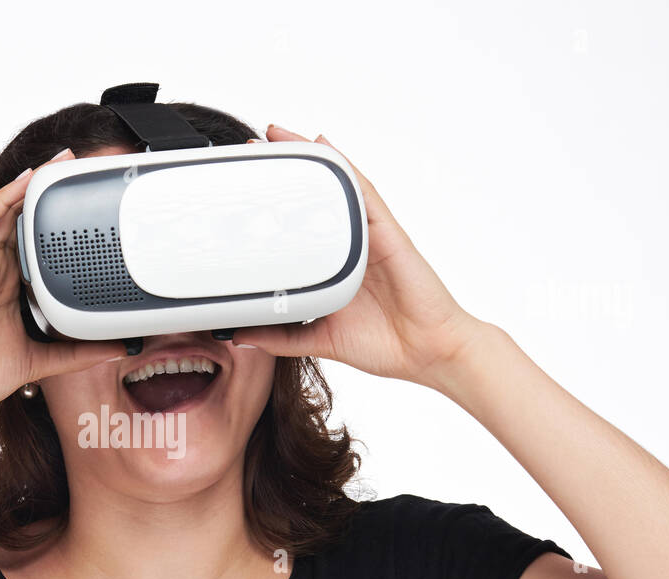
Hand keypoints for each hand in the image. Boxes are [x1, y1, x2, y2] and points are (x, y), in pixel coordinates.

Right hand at [0, 148, 123, 424]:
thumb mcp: (41, 361)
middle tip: (77, 166)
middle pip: (22, 218)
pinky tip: (25, 181)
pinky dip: (4, 198)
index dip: (57, 220)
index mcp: (12, 287)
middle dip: (46, 190)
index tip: (86, 205)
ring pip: (5, 211)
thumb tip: (116, 350)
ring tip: (57, 162)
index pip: (37, 242)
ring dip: (29, 184)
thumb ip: (78, 354)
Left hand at [232, 125, 489, 388]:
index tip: (245, 184)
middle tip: (254, 143)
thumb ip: (281, 337)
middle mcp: (352, 245)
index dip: (277, 202)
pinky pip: (363, 194)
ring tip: (280, 133)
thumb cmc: (386, 343)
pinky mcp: (388, 234)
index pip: (303, 225)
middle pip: (318, 195)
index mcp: (335, 267)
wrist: (426, 353)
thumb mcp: (319, 340)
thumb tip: (242, 335)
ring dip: (310, 156)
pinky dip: (345, 169)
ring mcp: (370, 236)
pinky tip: (326, 148)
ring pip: (337, 185)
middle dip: (289, 167)